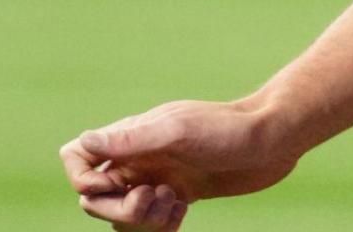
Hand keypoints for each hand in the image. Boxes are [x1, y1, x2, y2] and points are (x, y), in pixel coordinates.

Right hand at [60, 99, 301, 228]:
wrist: (275, 139)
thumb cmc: (228, 130)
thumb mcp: (178, 132)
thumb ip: (131, 139)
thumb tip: (84, 141)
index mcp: (132, 137)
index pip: (77, 157)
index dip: (83, 180)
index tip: (111, 186)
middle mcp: (140, 157)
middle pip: (96, 197)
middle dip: (119, 210)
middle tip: (158, 197)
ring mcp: (160, 176)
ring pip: (123, 215)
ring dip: (140, 221)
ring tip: (174, 204)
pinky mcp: (181, 194)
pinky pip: (150, 223)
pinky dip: (159, 227)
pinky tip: (182, 214)